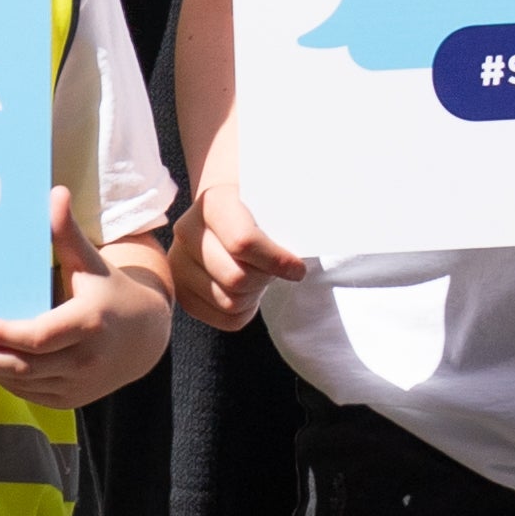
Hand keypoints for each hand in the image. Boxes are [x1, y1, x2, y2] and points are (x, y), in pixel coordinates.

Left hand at [0, 189, 173, 407]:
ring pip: (23, 380)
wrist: (146, 338)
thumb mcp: (92, 264)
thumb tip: (55, 193)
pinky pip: (30, 392)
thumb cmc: (110, 293)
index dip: (5, 334)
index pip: (39, 336)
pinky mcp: (70, 399)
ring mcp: (78, 384)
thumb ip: (68, 234)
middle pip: (24, 364)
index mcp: (89, 322)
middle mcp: (84, 358)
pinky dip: (8, 379)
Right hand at [171, 151, 311, 334]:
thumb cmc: (263, 203)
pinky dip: (245, 312)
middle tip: (279, 270)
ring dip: (255, 294)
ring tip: (263, 277)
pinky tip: (251, 292)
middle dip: (266, 278)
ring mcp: (178, 263)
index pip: (243, 242)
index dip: (277, 260)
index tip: (298, 267)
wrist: (230, 206)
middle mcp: (188, 231)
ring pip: (228, 301)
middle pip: (236, 278)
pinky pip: (221, 319)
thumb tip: (336, 213)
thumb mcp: (275, 196)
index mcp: (214, 202)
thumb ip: (293, 212)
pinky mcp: (180, 290)